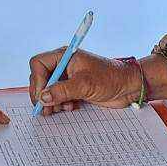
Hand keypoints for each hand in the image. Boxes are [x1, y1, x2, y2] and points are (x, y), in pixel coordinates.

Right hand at [27, 48, 141, 114]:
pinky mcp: (74, 89)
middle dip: (43, 94)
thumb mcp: (84, 84)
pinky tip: (70, 107)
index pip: (38, 64)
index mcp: (64, 56)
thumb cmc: (110, 78)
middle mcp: (63, 65)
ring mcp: (68, 77)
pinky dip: (60, 104)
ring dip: (51, 101)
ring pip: (48, 89)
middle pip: (40, 78)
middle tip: (45, 109)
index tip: (42, 95)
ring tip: (60, 109)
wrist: (129, 87)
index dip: (37, 80)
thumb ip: (62, 91)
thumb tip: (42, 98)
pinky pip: (58, 97)